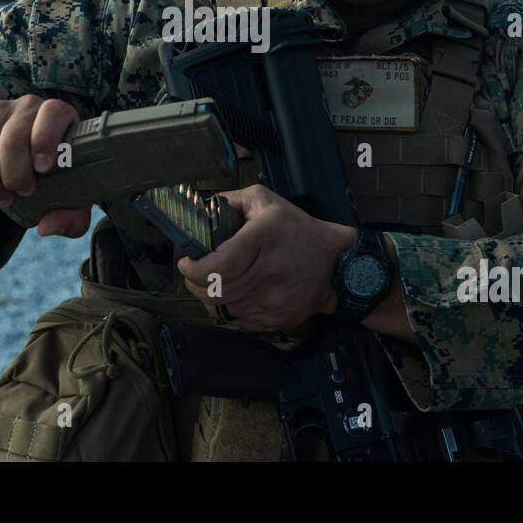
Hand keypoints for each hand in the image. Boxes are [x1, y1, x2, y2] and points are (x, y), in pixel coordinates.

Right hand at [0, 95, 90, 238]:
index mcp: (58, 113)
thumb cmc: (55, 174)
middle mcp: (25, 105)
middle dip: (13, 177)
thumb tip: (46, 227)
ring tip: (1, 200)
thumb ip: (72, 217)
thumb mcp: (71, 195)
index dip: (45, 140)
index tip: (43, 169)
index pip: (51, 114)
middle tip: (20, 195)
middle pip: (11, 141)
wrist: (23, 152)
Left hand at [176, 184, 355, 331]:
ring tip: (210, 284)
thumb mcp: (264, 200)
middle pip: (215, 290)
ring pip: (222, 310)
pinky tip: (230, 296)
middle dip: (194, 283)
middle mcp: (270, 271)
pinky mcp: (277, 320)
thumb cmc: (295, 228)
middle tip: (193, 273)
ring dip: (208, 298)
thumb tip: (198, 212)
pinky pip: (237, 322)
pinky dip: (226, 311)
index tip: (187, 262)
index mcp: (265, 236)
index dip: (195, 268)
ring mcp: (274, 300)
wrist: (335, 265)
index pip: (219, 264)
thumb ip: (228, 201)